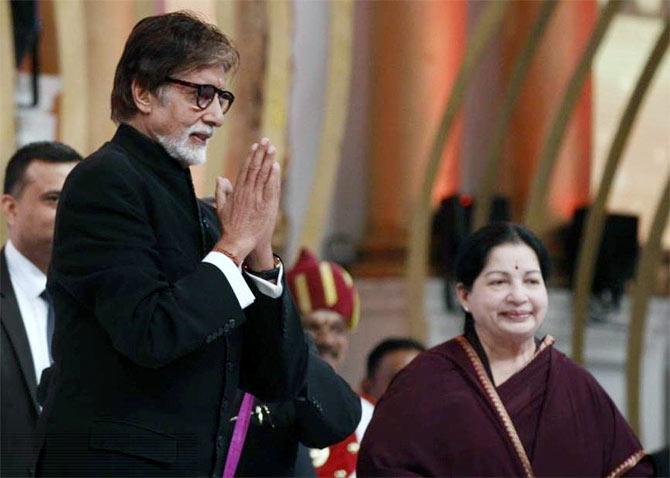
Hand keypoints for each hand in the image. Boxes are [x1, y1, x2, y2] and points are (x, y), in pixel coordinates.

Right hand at [214, 138, 279, 267]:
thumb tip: (221, 178)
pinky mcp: (266, 206)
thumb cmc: (229, 227)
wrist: (237, 242)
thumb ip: (221, 191)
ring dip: (268, 161)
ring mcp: (257, 199)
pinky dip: (273, 177)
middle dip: (260, 153)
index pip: (245, 170)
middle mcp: (247, 192)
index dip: (251, 157)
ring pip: (263, 176)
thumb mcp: (221, 208)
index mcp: (237, 192)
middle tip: (265, 141)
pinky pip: (271, 188)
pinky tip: (275, 166)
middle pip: (255, 168)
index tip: (255, 146)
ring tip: (272, 148)